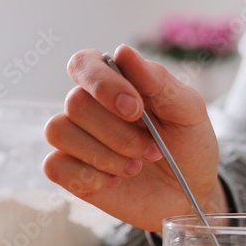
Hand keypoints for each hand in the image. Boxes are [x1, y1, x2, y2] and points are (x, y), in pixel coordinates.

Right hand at [43, 44, 224, 231]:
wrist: (190, 193)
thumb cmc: (189, 145)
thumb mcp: (188, 111)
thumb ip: (158, 81)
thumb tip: (124, 52)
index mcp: (118, 83)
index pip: (85, 63)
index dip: (103, 83)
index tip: (134, 109)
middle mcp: (91, 107)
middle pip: (76, 103)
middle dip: (119, 133)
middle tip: (153, 150)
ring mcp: (77, 139)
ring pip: (59, 131)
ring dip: (104, 154)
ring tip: (136, 167)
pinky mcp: (70, 171)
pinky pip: (55, 165)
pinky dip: (90, 176)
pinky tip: (116, 181)